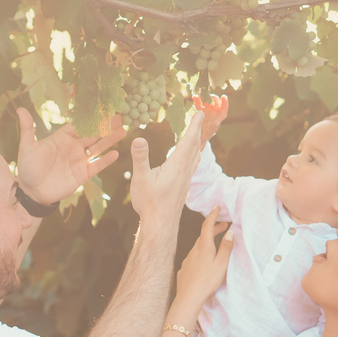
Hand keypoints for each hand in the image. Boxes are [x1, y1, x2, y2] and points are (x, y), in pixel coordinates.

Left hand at [15, 108, 125, 205]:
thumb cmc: (27, 168)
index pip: (79, 124)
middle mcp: (73, 147)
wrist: (32, 192)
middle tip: (120, 115)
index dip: (91, 116)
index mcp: (62, 137)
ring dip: (110, 140)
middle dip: (106, 125)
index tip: (103, 107)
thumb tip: (20, 109)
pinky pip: (97, 165)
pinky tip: (116, 153)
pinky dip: (106, 160)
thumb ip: (27, 129)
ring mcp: (79, 160)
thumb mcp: (27, 147)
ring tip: (123, 131)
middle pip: (93, 134)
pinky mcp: (82, 174)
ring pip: (98, 147)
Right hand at [129, 110, 204, 224]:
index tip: (199, 112)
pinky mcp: (184, 185)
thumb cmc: (150, 203)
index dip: (194, 125)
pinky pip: (193, 163)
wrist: (161, 225)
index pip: (188, 140)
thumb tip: (138, 138)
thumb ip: (140, 158)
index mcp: (177, 165)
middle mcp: (185, 170)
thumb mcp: (141, 179)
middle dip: (197, 129)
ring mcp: (186, 178)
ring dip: (197, 141)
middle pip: (195, 145)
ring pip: (196, 155)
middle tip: (200, 116)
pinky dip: (194, 153)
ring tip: (198, 132)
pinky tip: (190, 156)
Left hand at [173, 206, 233, 311]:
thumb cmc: (207, 281)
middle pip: (203, 235)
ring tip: (216, 243)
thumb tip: (230, 233)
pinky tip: (204, 261)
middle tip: (224, 226)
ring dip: (207, 242)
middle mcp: (194, 250)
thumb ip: (226, 248)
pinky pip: (193, 257)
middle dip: (213, 229)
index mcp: (204, 247)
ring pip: (198, 246)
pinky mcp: (184, 269)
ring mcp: (187, 259)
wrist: (188, 297)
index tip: (217, 207)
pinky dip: (201, 254)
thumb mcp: (221, 264)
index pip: (207, 226)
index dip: (212, 215)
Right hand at [192, 94, 227, 151]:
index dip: (225, 103)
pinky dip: (197, 99)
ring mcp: (207, 111)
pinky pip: (199, 103)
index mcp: (218, 117)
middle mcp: (214, 113)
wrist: (198, 136)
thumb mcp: (209, 132)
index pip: (224, 109)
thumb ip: (213, 127)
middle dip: (214, 98)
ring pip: (208, 101)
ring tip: (200, 95)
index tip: (224, 96)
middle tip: (209, 97)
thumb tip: (216, 123)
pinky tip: (194, 97)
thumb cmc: (205, 135)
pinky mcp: (200, 110)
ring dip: (205, 97)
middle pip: (216, 103)